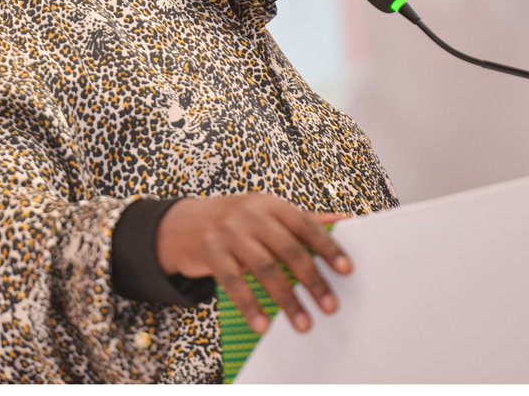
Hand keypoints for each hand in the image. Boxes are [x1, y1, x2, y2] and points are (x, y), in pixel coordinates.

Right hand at [155, 193, 352, 333]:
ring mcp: (228, 233)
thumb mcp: (266, 213)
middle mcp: (250, 215)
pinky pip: (234, 283)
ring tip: (303, 323)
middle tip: (330, 306)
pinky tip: (263, 325)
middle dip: (312, 281)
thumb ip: (302, 220)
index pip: (305, 225)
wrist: (181, 224)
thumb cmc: (234, 221)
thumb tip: (345, 220)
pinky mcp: (210, 253)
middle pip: (288, 249)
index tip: (347, 270)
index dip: (328, 247)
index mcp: (270, 204)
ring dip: (287, 300)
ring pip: (264, 269)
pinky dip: (250, 305)